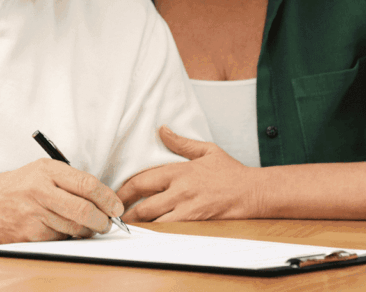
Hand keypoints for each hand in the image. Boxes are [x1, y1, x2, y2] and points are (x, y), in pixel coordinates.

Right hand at [0, 159, 123, 243]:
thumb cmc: (15, 187)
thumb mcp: (41, 171)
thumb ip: (69, 180)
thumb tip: (102, 199)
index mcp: (47, 170)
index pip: (87, 184)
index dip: (108, 198)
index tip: (116, 207)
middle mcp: (40, 190)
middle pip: (84, 210)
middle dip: (103, 220)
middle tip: (108, 223)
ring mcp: (33, 214)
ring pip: (74, 228)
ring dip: (87, 231)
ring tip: (87, 227)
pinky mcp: (28, 235)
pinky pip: (59, 239)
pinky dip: (67, 238)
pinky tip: (63, 231)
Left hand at [117, 126, 260, 222]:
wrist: (252, 192)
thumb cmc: (231, 172)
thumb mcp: (206, 150)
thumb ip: (181, 143)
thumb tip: (162, 130)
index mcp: (179, 171)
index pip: (143, 180)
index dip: (124, 189)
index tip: (115, 194)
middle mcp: (180, 191)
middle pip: (143, 205)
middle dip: (125, 212)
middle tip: (113, 215)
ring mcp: (187, 209)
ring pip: (154, 221)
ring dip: (138, 225)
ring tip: (125, 227)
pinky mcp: (195, 223)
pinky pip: (170, 230)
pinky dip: (156, 232)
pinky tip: (147, 234)